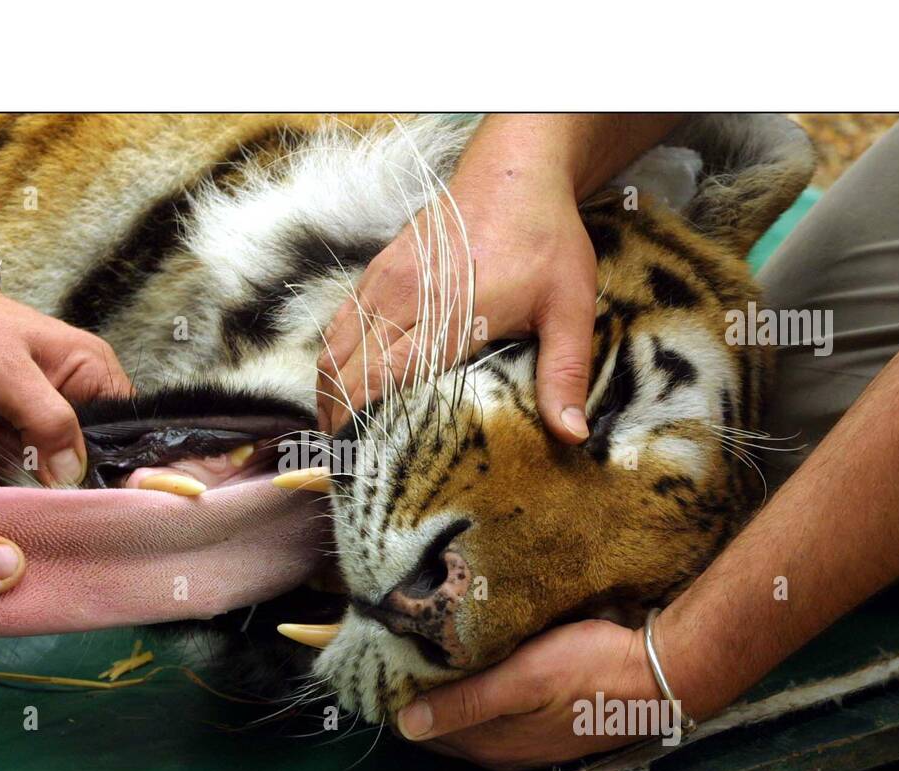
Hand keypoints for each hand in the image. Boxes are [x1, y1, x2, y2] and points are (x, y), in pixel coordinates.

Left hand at [0, 275, 133, 487]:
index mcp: (93, 377)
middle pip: (79, 467)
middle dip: (36, 463)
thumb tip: (73, 477)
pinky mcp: (8, 442)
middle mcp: (74, 405)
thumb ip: (48, 423)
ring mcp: (38, 427)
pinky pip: (10, 479)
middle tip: (0, 432)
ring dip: (3, 463)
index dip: (101, 464)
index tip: (63, 473)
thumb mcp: (6, 372)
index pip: (124, 437)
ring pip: (40, 479)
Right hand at [316, 142, 596, 441]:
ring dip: (327, 395)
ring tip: (335, 439)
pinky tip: (338, 391)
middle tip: (345, 467)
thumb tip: (571, 434)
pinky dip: (331, 364)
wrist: (517, 173)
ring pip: (334, 348)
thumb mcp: (570, 307)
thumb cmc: (546, 240)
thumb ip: (564, 372)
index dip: (365, 423)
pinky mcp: (377, 271)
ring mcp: (383, 281)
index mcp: (451, 311)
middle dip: (340, 421)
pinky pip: (339, 325)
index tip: (360, 464)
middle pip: (349, 370)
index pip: (386, 378)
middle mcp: (405, 296)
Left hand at [394, 620, 654, 770]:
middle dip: (420, 694)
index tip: (385, 660)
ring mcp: (526, 740)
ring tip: (428, 651)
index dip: (402, 696)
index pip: (424, 726)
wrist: (659, 675)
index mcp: (492, 742)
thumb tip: (407, 723)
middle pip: (444, 723)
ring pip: (469, 717)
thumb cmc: (592, 669)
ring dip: (448, 692)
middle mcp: (504, 749)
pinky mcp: (544, 723)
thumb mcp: (523, 678)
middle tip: (400, 649)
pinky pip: (495, 711)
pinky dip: (477, 692)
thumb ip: (466, 701)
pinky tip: (476, 666)